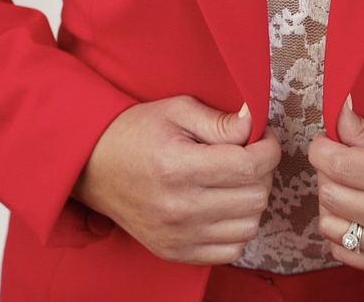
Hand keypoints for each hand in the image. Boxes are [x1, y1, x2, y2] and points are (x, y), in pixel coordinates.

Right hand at [72, 96, 279, 264]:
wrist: (94, 166)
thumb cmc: (136, 132)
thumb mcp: (176, 110)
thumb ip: (218, 120)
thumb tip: (254, 122)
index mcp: (179, 167)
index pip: (249, 166)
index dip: (269, 148)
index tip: (264, 136)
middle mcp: (180, 209)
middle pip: (255, 198)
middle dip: (262, 171)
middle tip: (249, 153)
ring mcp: (177, 236)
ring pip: (249, 227)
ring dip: (252, 200)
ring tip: (236, 178)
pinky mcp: (175, 253)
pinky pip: (231, 251)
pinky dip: (237, 228)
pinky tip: (225, 205)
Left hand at [308, 98, 363, 275]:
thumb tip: (334, 116)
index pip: (340, 166)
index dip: (321, 146)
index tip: (325, 137)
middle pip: (331, 194)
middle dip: (327, 169)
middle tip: (342, 155)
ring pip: (330, 225)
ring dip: (332, 200)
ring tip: (351, 183)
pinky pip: (342, 252)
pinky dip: (341, 229)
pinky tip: (358, 209)